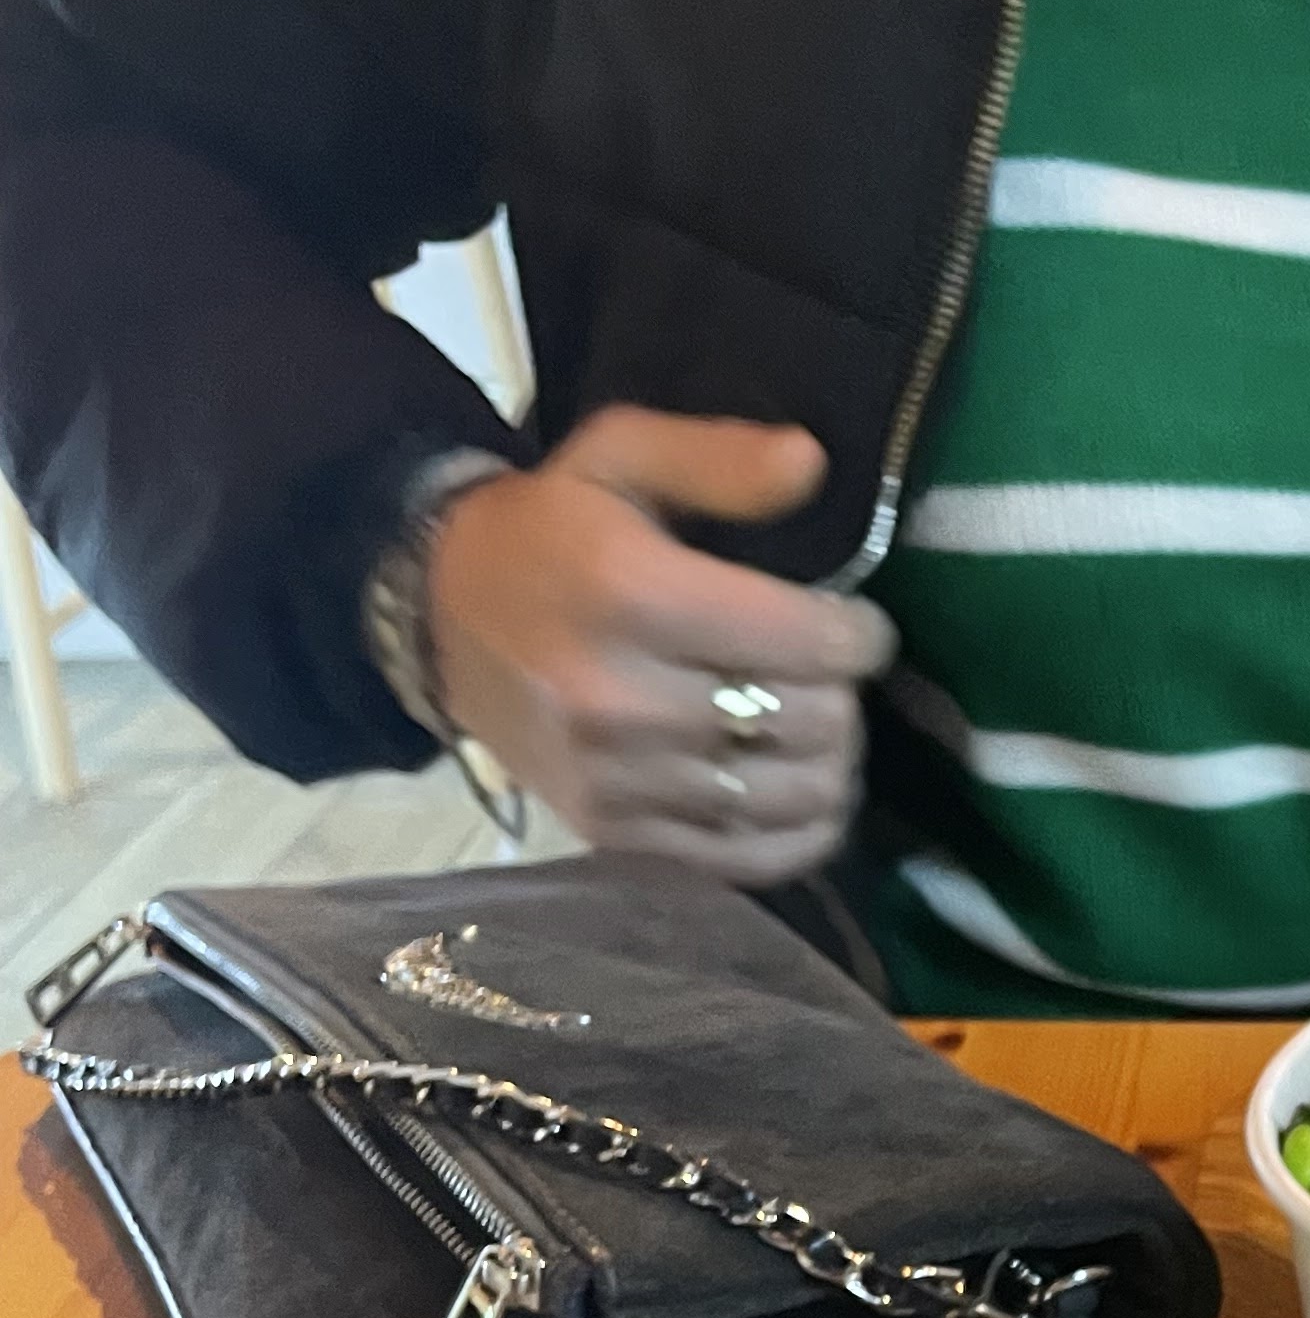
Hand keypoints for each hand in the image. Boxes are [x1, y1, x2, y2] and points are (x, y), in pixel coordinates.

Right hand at [430, 409, 898, 883]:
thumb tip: (811, 462)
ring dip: (830, 766)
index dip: (859, 637)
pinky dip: (798, 833)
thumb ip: (718, 458)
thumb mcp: (620, 457)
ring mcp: (616, 780)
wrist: (441, 618)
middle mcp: (620, 699)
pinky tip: (799, 793)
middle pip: (810, 724)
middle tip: (827, 677)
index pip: (805, 640)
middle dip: (843, 697)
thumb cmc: (549, 530)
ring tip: (815, 730)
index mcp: (629, 594)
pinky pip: (749, 860)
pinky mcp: (614, 837)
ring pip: (792, 797)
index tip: (857, 628)